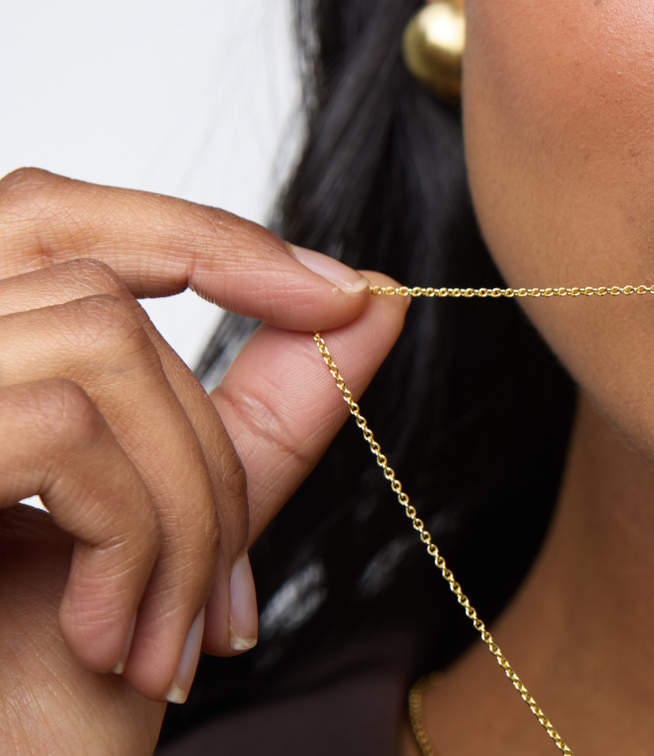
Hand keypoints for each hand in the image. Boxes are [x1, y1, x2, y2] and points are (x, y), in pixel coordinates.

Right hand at [0, 168, 405, 752]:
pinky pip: (69, 433)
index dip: (201, 233)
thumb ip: (260, 409)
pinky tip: (107, 636)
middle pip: (100, 292)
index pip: (53, 213)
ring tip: (166, 637)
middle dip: (206, 435)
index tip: (340, 295)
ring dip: (181, 515)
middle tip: (233, 584)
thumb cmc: (29, 681)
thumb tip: (378, 297)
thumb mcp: (165, 527)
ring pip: (105, 358)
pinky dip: (132, 542)